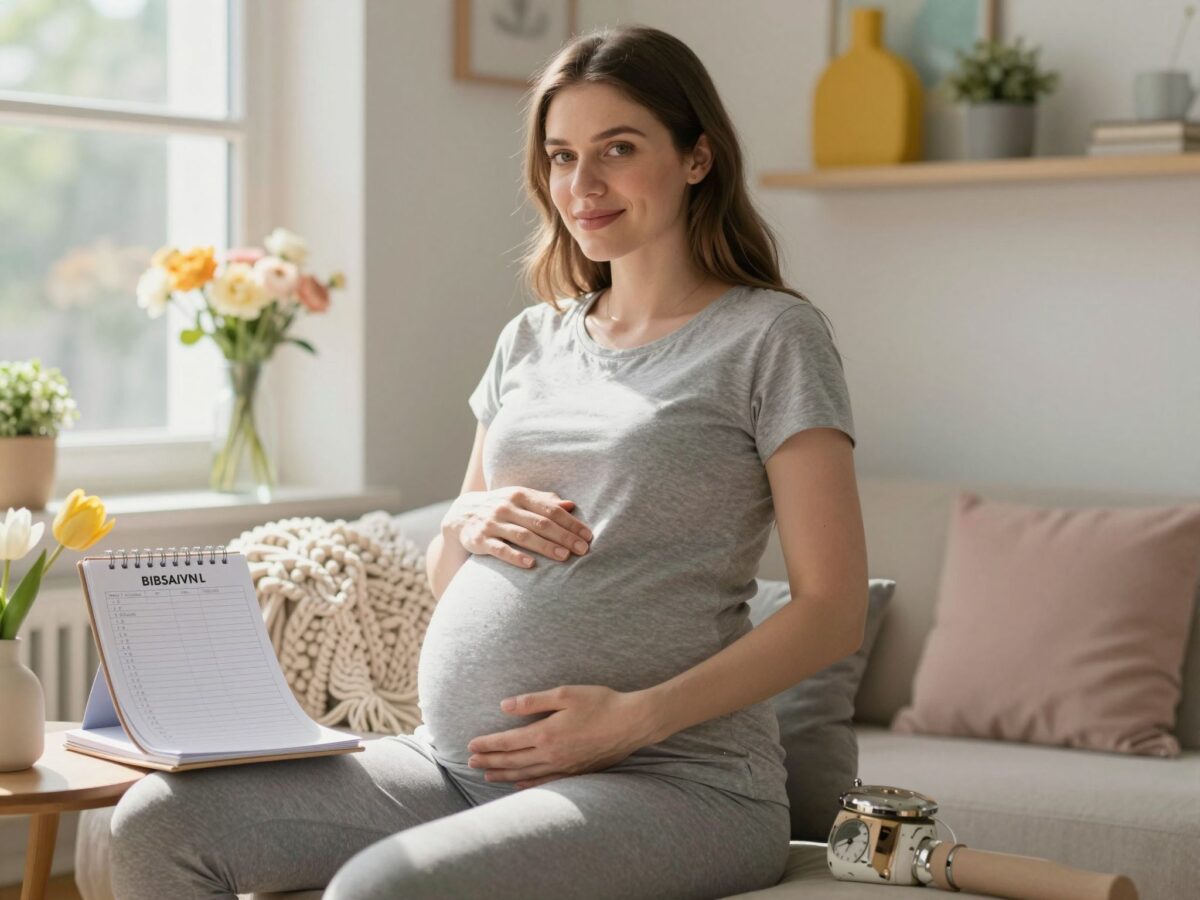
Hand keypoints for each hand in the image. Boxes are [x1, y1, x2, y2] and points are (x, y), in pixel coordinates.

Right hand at [443, 487, 591, 569]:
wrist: (461, 514)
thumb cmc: (501, 507)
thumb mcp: (520, 499)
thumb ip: (545, 502)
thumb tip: (572, 505)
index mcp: (520, 495)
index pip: (551, 509)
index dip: (571, 523)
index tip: (588, 536)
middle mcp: (506, 507)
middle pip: (540, 523)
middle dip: (564, 536)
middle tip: (583, 549)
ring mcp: (492, 523)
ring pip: (523, 536)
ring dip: (545, 546)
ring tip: (564, 557)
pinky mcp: (479, 540)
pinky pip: (500, 549)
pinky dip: (515, 556)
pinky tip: (530, 564)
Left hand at [465, 685, 659, 788]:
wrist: (631, 723)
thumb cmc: (600, 703)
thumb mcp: (565, 694)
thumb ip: (533, 701)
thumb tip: (505, 705)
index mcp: (545, 733)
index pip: (507, 742)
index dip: (487, 745)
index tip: (470, 746)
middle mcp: (550, 754)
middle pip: (512, 761)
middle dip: (489, 762)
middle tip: (470, 763)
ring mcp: (563, 766)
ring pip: (525, 774)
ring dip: (503, 775)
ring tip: (486, 776)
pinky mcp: (575, 772)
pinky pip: (545, 782)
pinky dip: (528, 783)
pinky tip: (519, 783)